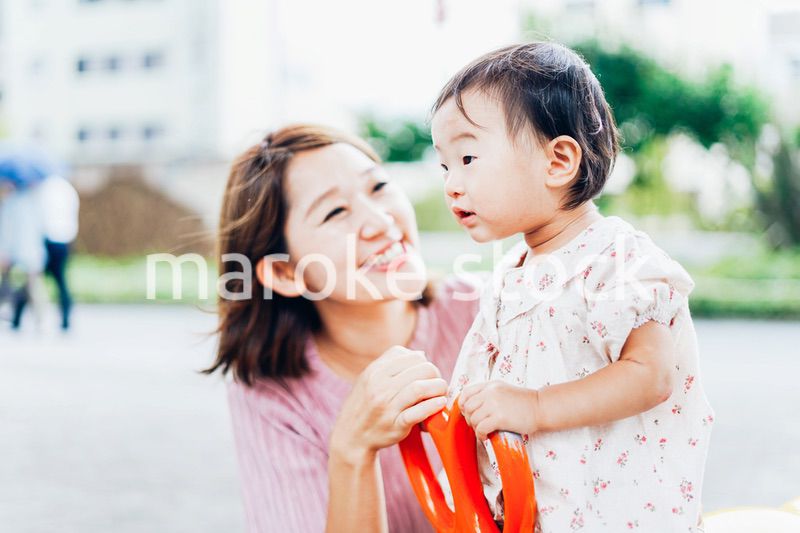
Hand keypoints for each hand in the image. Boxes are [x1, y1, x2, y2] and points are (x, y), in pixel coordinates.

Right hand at [329, 346, 447, 463]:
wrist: (351, 436)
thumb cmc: (365, 405)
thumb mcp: (370, 378)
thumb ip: (393, 363)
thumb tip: (421, 354)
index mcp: (376, 371)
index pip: (413, 356)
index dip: (426, 364)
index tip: (428, 375)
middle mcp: (380, 386)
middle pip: (422, 369)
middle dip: (436, 376)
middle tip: (437, 386)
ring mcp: (387, 406)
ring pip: (420, 388)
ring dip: (439, 389)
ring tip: (440, 395)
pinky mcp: (395, 425)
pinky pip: (419, 412)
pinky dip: (433, 406)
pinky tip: (439, 404)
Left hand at [459, 380, 540, 440]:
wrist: (541, 407)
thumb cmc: (523, 403)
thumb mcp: (503, 391)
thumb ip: (488, 394)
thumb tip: (472, 408)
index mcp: (490, 385)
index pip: (466, 392)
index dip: (463, 404)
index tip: (468, 413)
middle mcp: (490, 392)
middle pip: (467, 407)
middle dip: (469, 418)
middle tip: (477, 425)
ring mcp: (494, 404)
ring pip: (473, 418)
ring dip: (475, 428)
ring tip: (483, 432)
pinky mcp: (500, 418)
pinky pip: (480, 428)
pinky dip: (480, 435)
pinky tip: (486, 437)